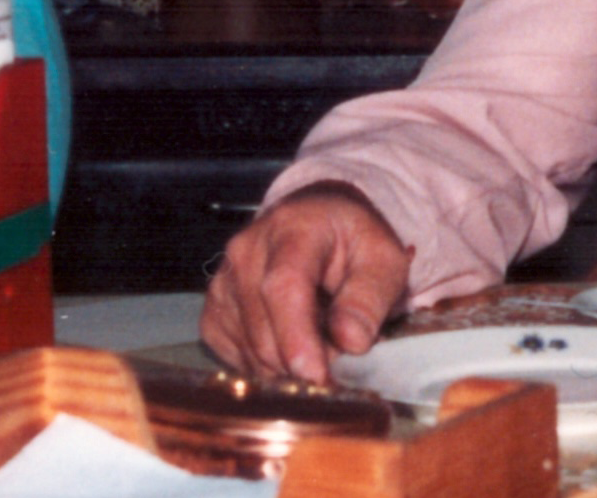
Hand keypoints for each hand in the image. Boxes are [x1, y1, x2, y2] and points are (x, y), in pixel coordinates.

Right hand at [200, 181, 409, 384]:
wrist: (315, 221)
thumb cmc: (350, 241)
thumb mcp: (382, 259)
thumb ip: (370, 297)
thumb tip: (352, 341)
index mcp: (292, 230)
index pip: (284, 287)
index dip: (297, 337)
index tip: (318, 376)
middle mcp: (246, 252)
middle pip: (265, 332)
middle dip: (306, 362)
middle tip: (339, 355)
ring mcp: (224, 281)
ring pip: (252, 353)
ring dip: (289, 367)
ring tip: (317, 340)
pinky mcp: (214, 309)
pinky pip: (237, 359)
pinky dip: (267, 367)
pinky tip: (288, 343)